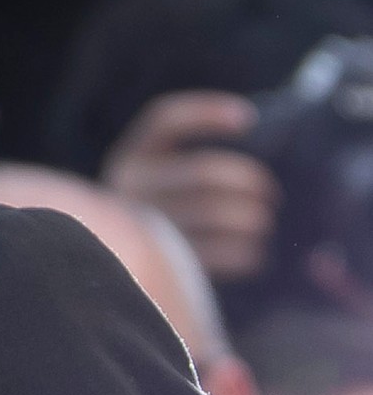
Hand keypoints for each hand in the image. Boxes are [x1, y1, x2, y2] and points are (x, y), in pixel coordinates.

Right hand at [103, 90, 277, 284]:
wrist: (123, 282)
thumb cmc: (162, 222)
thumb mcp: (160, 185)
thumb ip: (189, 167)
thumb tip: (252, 137)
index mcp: (129, 160)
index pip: (165, 120)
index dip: (206, 112)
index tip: (248, 119)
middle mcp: (127, 189)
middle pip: (205, 172)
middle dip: (250, 181)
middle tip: (271, 195)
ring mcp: (142, 228)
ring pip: (217, 212)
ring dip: (253, 219)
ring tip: (262, 224)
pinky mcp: (164, 265)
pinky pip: (223, 252)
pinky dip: (247, 253)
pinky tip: (254, 254)